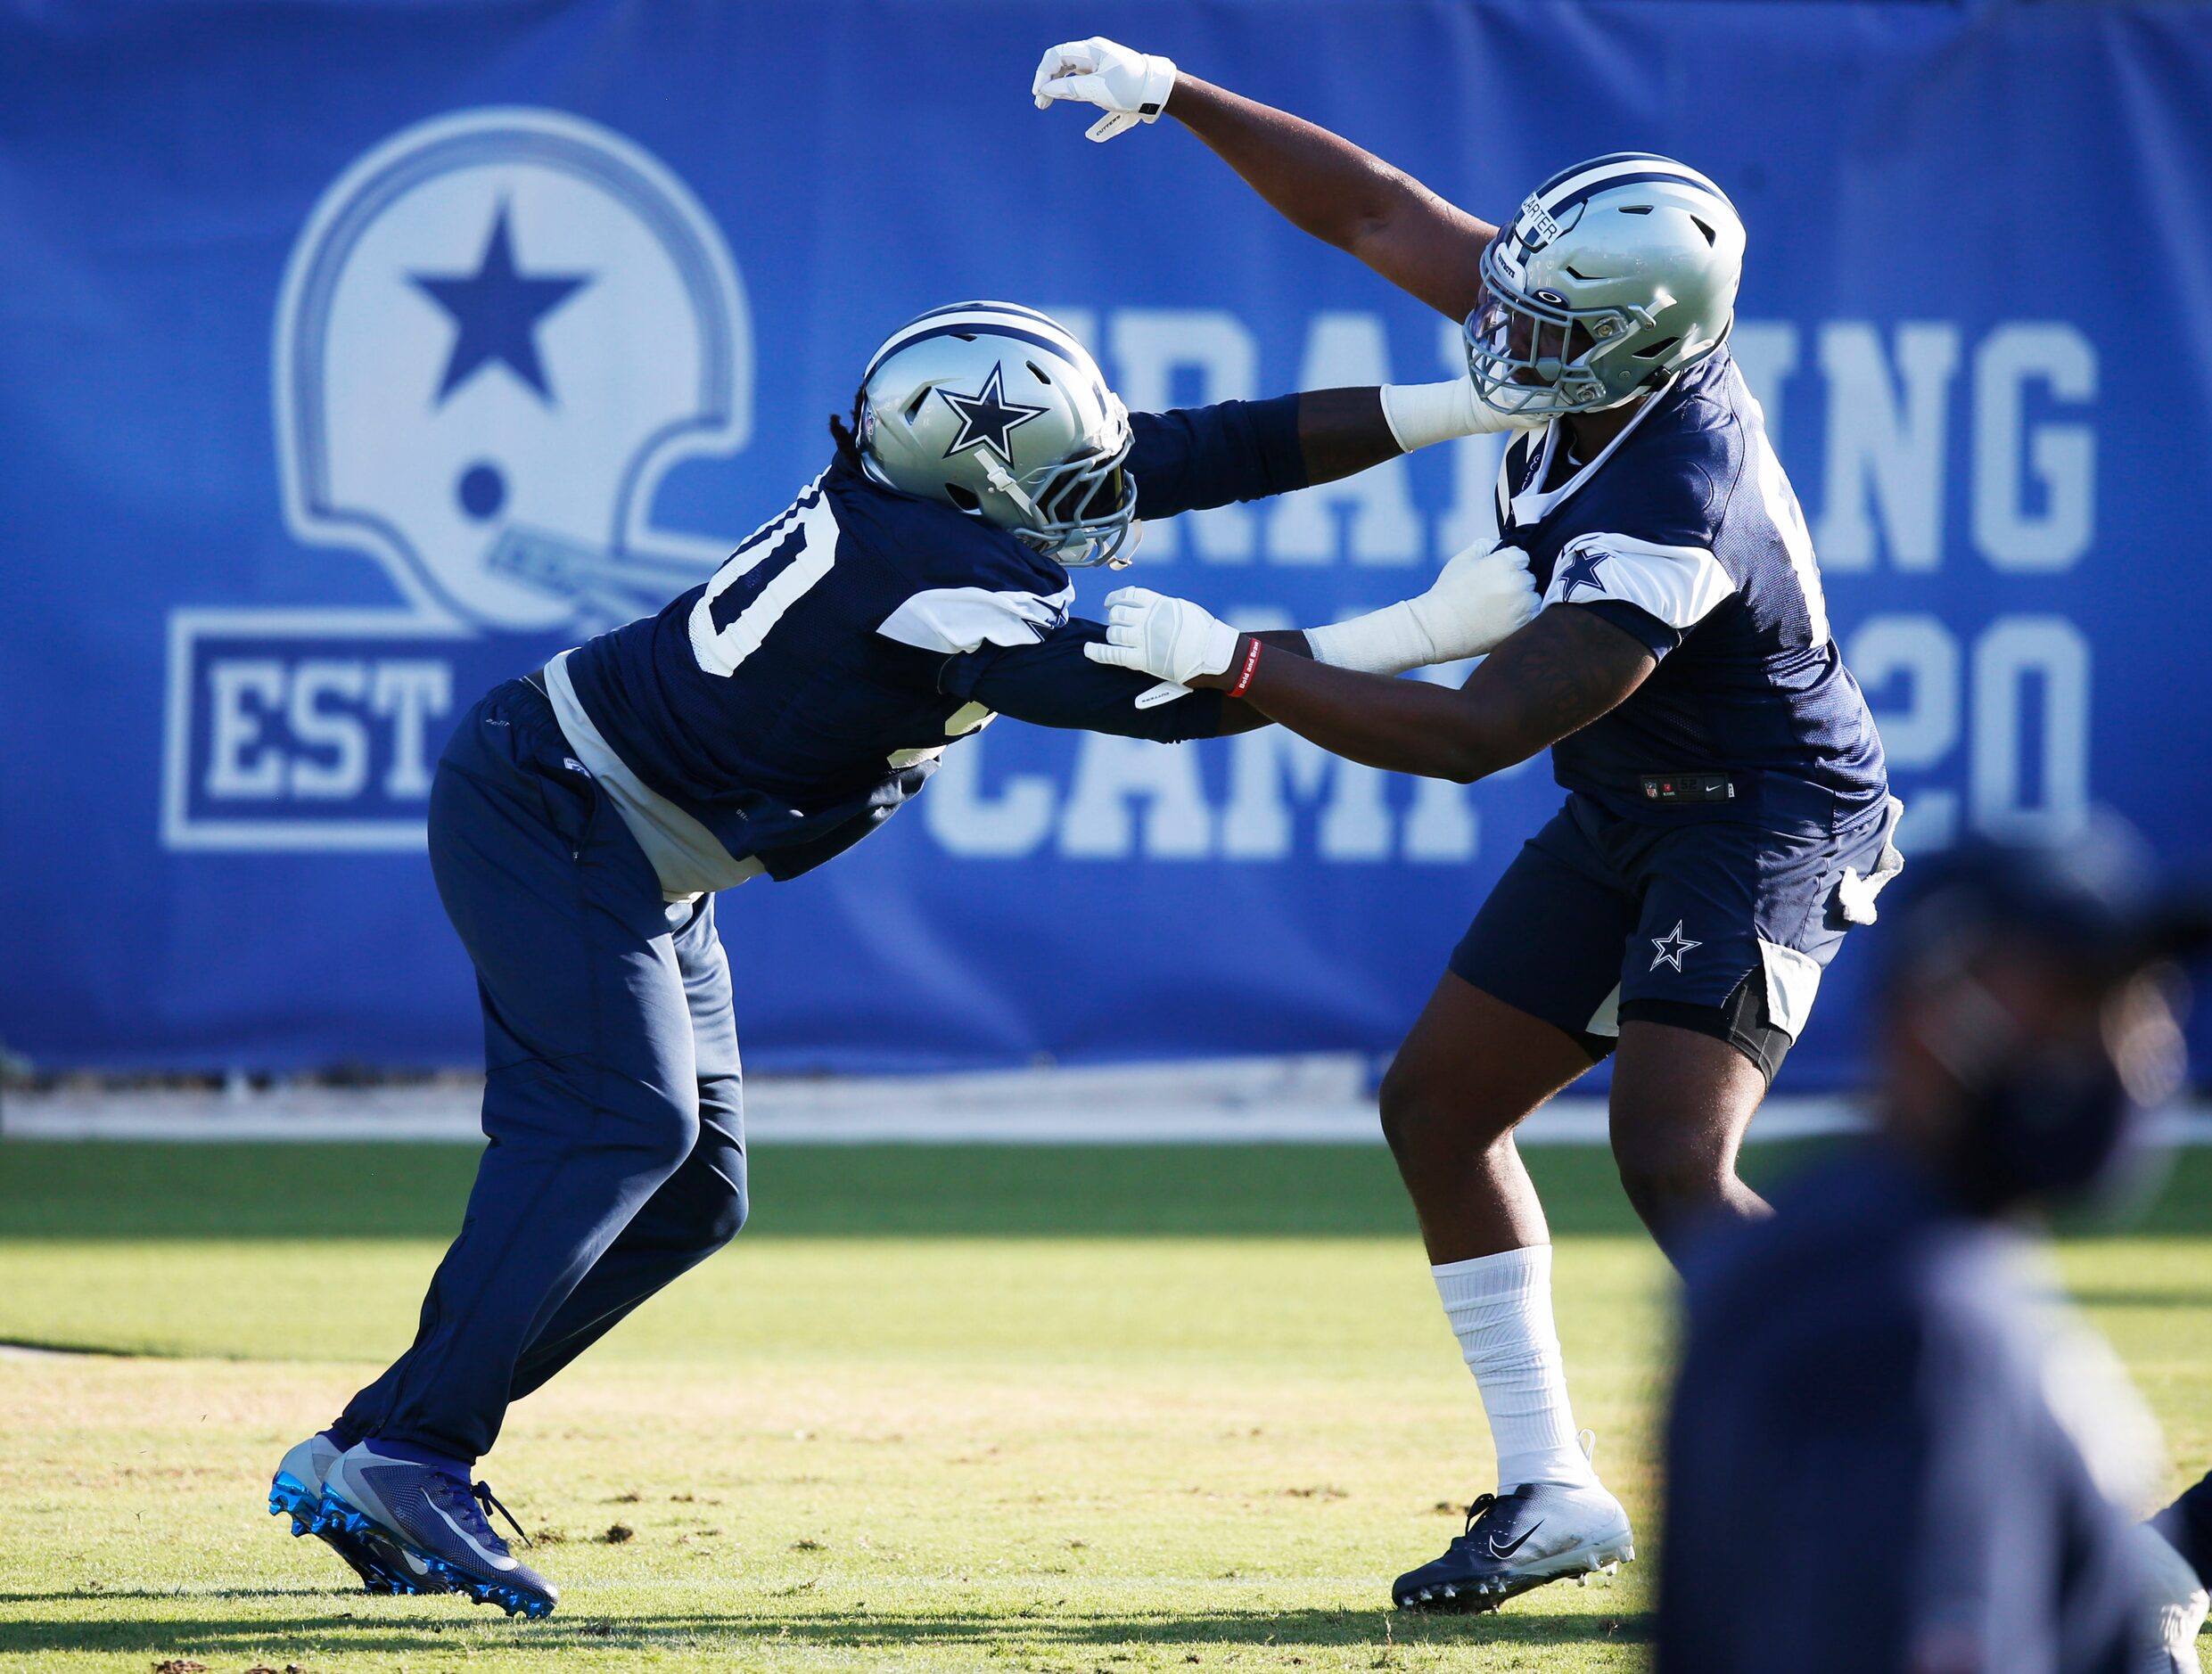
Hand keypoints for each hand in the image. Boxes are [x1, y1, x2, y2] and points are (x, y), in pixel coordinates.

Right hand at [1032, 37, 1177, 141]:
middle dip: (1047, 80)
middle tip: (1040, 102)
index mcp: (1091, 50)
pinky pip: (1077, 75)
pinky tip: (1062, 96)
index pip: (1057, 55)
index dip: (1043, 73)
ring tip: (1047, 103)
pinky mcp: (1100, 72)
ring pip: (1067, 69)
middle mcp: (1092, 51)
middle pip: (1060, 61)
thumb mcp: (1099, 91)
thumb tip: (1047, 90)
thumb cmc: (1130, 88)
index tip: (1039, 93)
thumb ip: (1071, 89)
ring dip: (1056, 85)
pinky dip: (1067, 85)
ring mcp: (1096, 61)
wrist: (1156, 90)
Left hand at [1084, 588, 1240, 685]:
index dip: (1116, 598)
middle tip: (1117, 624)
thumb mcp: (1183, 608)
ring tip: (1114, 637)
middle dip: (1115, 618)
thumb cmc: (1204, 632)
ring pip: (1114, 633)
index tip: (1110, 602)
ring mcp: (1143, 639)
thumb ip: (1162, 606)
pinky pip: (1111, 654)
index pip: (1129, 595)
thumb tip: (1147, 606)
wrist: (1214, 654)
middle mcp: (1147, 619)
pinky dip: (1097, 651)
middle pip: (1118, 614)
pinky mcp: (1141, 660)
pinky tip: (1088, 649)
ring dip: (1112, 634)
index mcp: (1158, 603)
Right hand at [1410, 544, 1540, 660]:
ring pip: (1533, 596)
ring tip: (1502, 606)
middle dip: (1517, 580)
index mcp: (1504, 562)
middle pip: (1529, 576)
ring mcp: (1522, 605)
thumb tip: (1498, 543)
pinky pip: (1533, 615)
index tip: (1498, 573)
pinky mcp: (1522, 624)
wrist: (1441, 627)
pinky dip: (1524, 615)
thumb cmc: (1448, 592)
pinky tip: (1507, 617)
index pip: (1522, 556)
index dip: (1510, 563)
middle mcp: (1517, 581)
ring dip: (1523, 598)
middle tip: (1497, 591)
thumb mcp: (1461, 560)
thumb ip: (1483, 546)